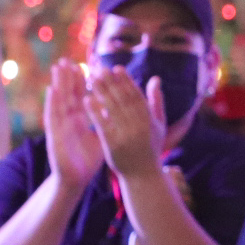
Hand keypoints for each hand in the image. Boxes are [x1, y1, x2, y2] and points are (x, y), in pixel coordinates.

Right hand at [44, 62, 104, 189]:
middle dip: (68, 76)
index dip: (83, 80)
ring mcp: (60, 125)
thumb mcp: (101, 137)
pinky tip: (52, 90)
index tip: (86, 63)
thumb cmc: (87, 159)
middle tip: (67, 58)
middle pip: (68, 93)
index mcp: (79, 119)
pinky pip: (52, 116)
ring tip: (58, 67)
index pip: (81, 95)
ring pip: (58, 100)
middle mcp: (68, 119)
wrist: (76, 179)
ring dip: (58, 83)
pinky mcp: (54, 134)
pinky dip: (51, 102)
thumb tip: (122, 111)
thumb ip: (107, 122)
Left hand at [85, 66, 167, 182]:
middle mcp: (140, 126)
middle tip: (99, 68)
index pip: (137, 96)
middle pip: (123, 99)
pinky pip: (102, 124)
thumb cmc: (151, 148)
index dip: (127, 81)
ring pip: (112, 109)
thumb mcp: (158, 124)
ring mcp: (127, 136)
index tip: (116, 68)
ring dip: (101, 91)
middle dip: (111, 82)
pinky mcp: (114, 145)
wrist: (143, 176)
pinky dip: (94, 111)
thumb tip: (155, 78)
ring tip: (90, 78)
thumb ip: (156, 101)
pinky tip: (86, 99)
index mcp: (151, 120)